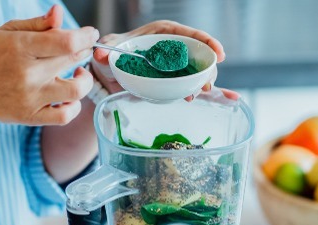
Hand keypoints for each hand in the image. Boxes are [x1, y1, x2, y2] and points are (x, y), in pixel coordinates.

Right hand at [0, 5, 97, 125]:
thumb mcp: (6, 32)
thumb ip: (37, 24)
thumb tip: (59, 13)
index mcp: (21, 47)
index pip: (66, 41)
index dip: (85, 36)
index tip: (90, 34)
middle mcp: (28, 74)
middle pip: (73, 59)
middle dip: (85, 50)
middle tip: (81, 48)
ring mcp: (31, 98)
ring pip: (77, 90)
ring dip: (85, 79)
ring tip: (79, 73)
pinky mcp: (32, 117)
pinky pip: (65, 116)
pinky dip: (74, 106)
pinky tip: (69, 96)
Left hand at [90, 20, 238, 100]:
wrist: (108, 73)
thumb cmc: (112, 54)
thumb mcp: (109, 51)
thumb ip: (104, 52)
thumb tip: (99, 54)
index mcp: (162, 33)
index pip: (189, 34)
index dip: (207, 41)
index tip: (218, 53)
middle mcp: (173, 48)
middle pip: (199, 53)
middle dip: (208, 68)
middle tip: (206, 84)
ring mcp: (175, 65)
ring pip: (197, 70)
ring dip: (203, 82)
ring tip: (197, 94)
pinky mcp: (173, 80)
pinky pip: (191, 83)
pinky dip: (199, 89)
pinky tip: (211, 98)